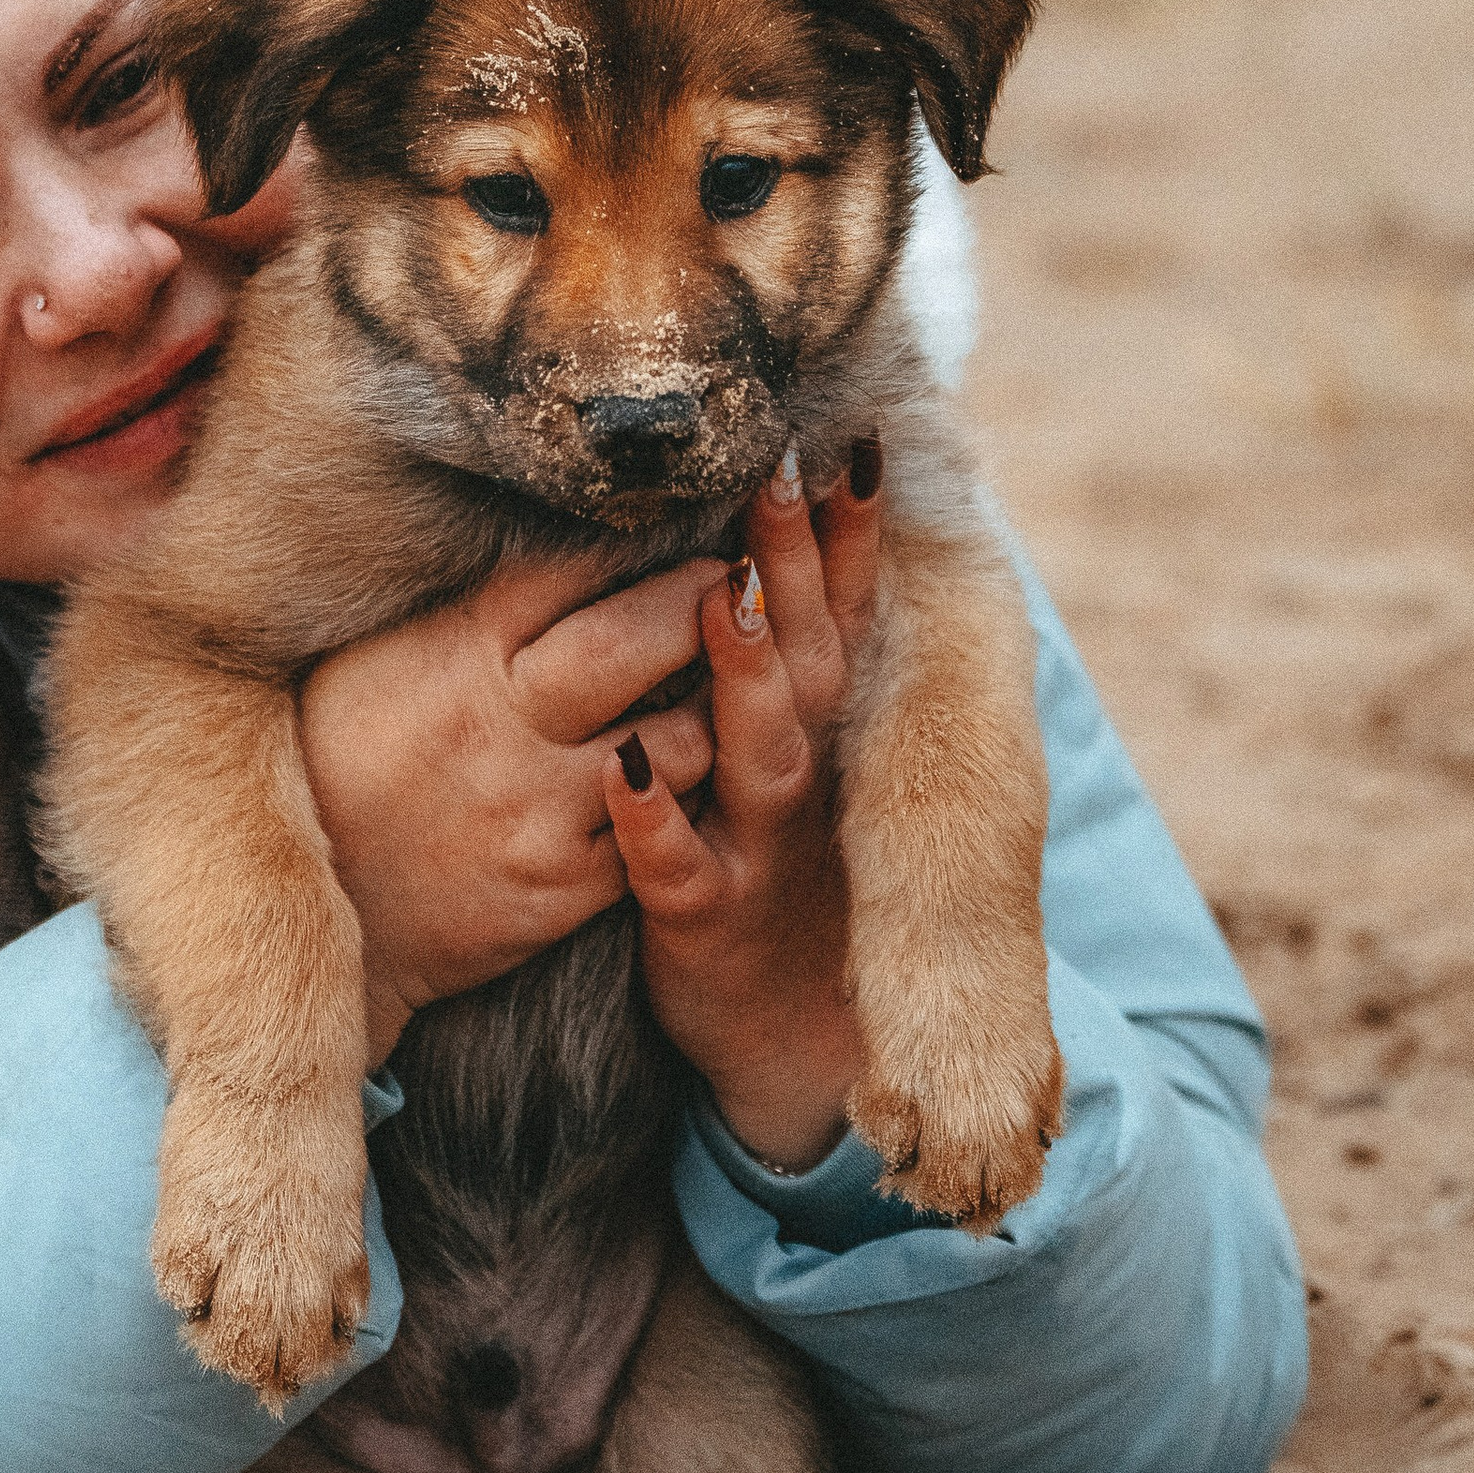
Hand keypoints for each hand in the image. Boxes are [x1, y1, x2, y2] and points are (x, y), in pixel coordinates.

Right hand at [299, 551, 724, 1067]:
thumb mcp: (371, 656)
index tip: (682, 514)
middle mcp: (502, 727)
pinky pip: (663, 827)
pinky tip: (689, 764)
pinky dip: (687, 790)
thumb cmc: (340, 761)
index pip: (571, 567)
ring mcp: (540, 812)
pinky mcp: (566, 886)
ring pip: (680, 739)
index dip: (638, 533)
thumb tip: (530, 521)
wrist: (322, 909)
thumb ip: (458, 601)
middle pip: (639, 641)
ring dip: (716, 704)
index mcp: (453, 653)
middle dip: (701, 601)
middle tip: (735, 580)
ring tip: (728, 678)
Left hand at [608, 456, 883, 1173]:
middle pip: (807, 655)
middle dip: (797, 564)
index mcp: (820, 726)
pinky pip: (675, 866)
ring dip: (745, 675)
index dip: (848, 532)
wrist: (789, 1035)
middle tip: (779, 471)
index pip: (842, 610)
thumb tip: (802, 534)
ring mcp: (757, 843)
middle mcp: (802, 773)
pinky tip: (625, 771)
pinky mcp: (702, 915)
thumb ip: (800, 655)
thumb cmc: (777, 859)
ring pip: (758, 751)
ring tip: (727, 599)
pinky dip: (653, 822)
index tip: (847, 437)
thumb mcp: (800, 756)